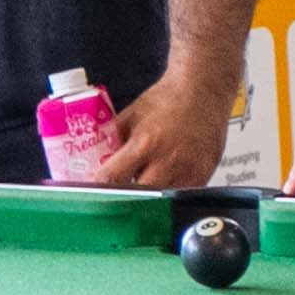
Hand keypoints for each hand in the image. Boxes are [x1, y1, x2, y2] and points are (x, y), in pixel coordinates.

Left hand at [90, 68, 240, 189]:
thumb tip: (92, 161)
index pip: (112, 178)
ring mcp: (187, 173)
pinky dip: (166, 196)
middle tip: (114, 195)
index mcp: (145, 144)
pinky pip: (178, 197)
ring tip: (140, 187)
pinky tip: (161, 183)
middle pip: (135, 198)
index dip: (98, 187)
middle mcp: (167, 162)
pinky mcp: (202, 178)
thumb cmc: (167, 100)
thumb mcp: (131, 116)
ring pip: (158, 203)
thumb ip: (113, 140)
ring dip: (145, 200)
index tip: (92, 191)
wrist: (202, 91)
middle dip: (121, 198)